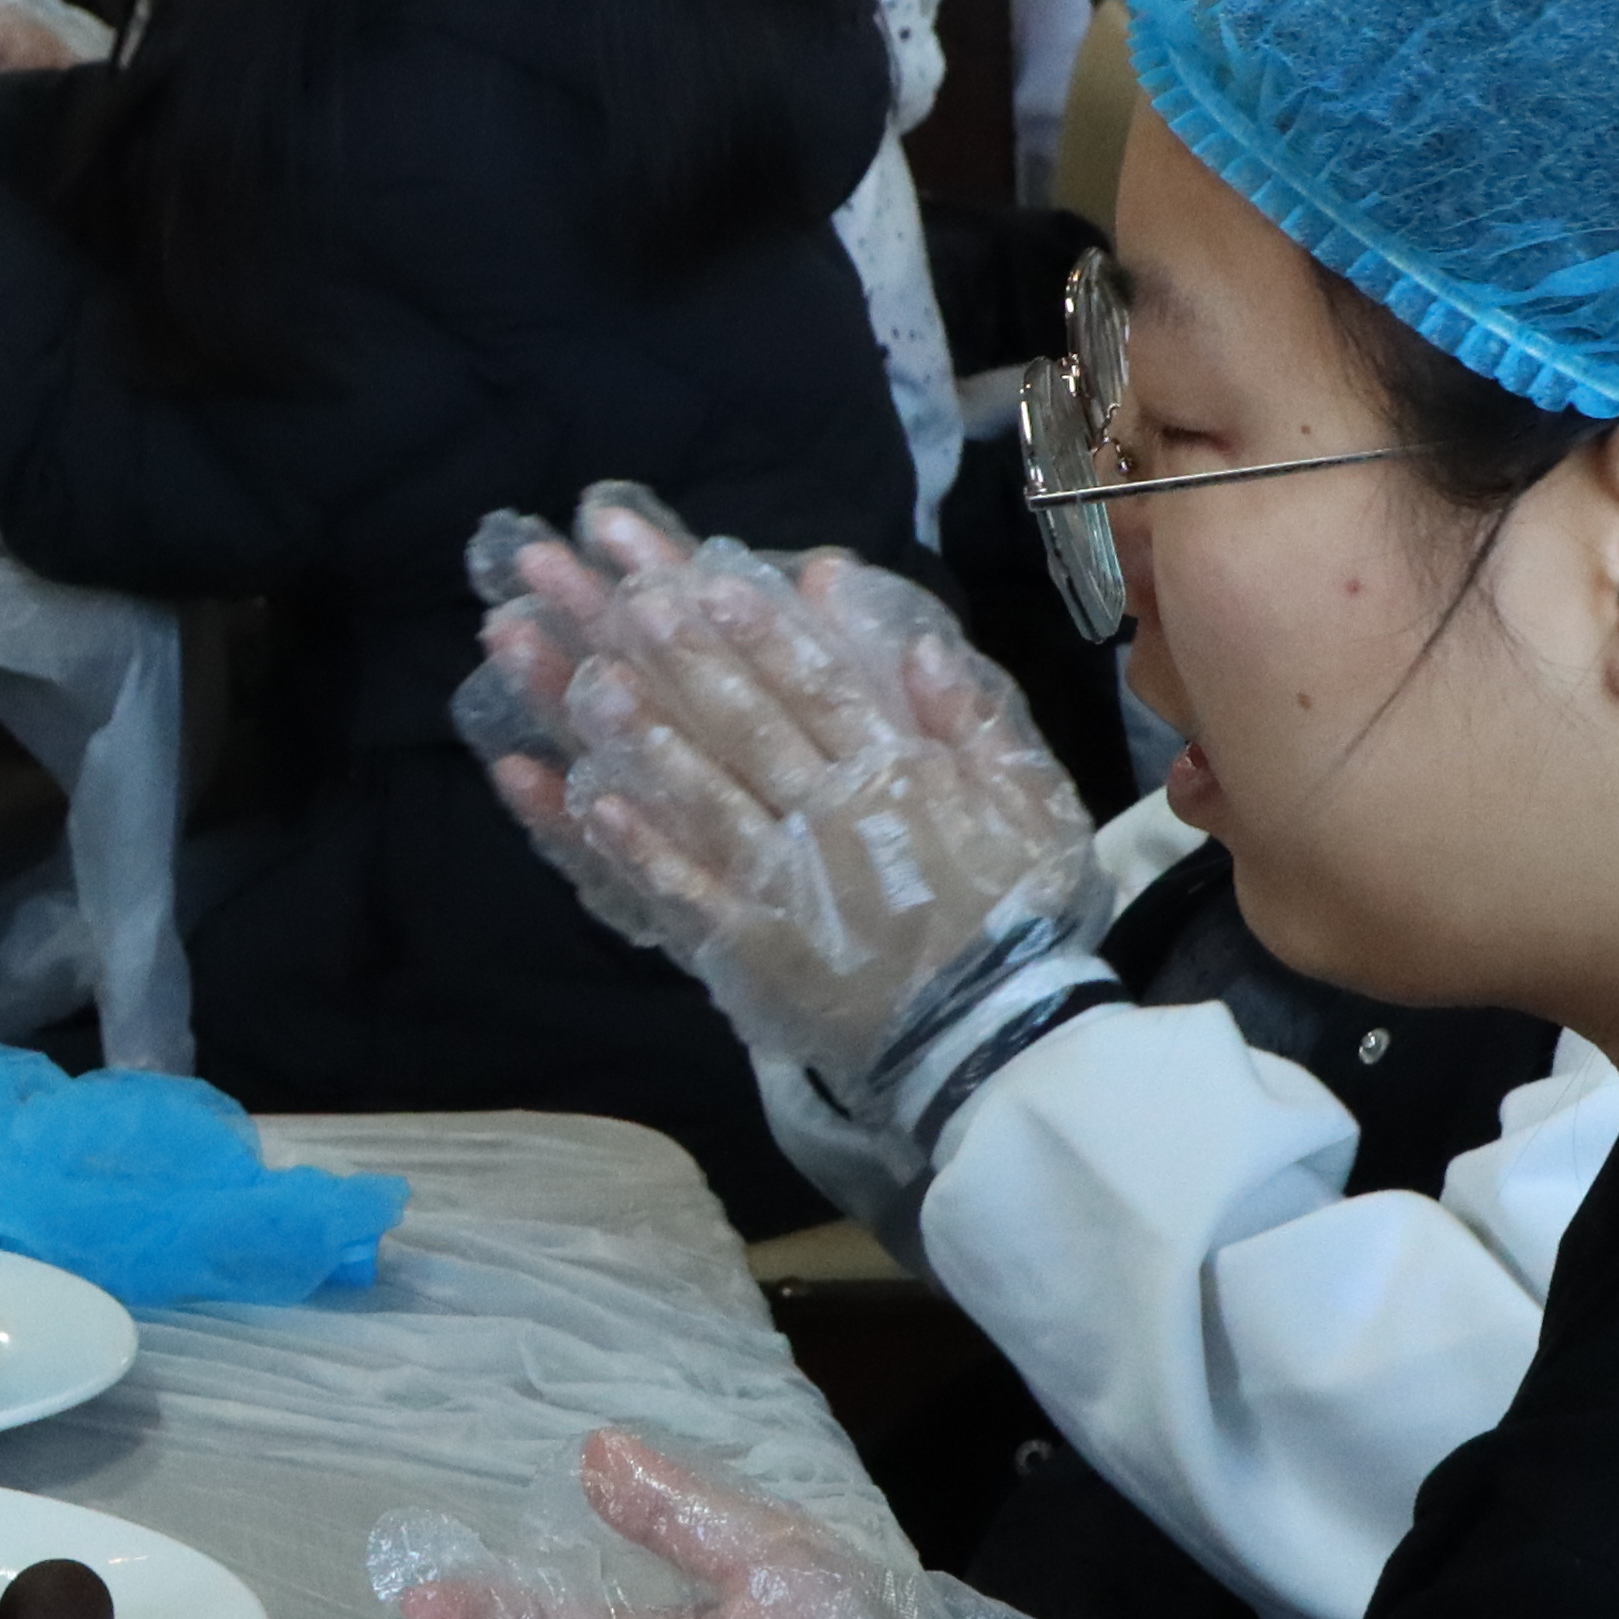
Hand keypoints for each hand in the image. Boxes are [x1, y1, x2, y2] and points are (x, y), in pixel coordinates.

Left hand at [464, 486, 1099, 1095]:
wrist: (998, 1037)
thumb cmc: (1020, 916)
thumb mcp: (1028, 805)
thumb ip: (972, 722)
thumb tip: (921, 646)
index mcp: (899, 775)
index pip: (822, 688)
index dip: (763, 633)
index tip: (710, 580)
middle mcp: (833, 817)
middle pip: (750, 725)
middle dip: (686, 658)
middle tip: (627, 600)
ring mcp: (789, 882)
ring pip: (708, 796)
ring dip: (646, 738)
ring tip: (589, 683)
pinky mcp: (757, 946)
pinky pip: (689, 890)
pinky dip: (642, 848)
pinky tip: (593, 802)